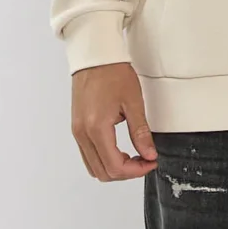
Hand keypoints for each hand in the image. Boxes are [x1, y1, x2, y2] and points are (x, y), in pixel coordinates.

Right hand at [71, 61, 158, 180]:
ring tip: (134, 155)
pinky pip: (88, 155)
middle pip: (102, 172)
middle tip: (145, 160)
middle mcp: (82, 134)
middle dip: (126, 172)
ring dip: (114, 167)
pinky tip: (119, 149)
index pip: (115, 166)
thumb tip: (149, 154)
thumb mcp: (133, 102)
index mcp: (96, 128)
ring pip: (93, 167)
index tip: (150, 161)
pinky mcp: (76, 127)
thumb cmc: (113, 72)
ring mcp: (77, 131)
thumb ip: (140, 132)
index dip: (136, 170)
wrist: (95, 56)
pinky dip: (104, 159)